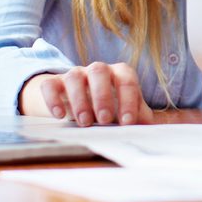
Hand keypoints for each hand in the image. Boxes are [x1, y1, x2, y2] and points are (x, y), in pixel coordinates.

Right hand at [19, 62, 154, 125]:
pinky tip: (59, 115)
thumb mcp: (126, 111)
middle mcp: (97, 70)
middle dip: (102, 96)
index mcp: (119, 74)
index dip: (128, 100)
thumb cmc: (110, 107)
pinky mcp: (54, 83)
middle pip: (99, 71)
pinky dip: (53, 99)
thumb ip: (139, 117)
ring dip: (79, 99)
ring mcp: (75, 74)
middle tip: (104, 120)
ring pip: (74, 76)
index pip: (126, 79)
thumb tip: (152, 131)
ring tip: (84, 122)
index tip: (127, 122)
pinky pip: (50, 84)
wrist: (79, 103)